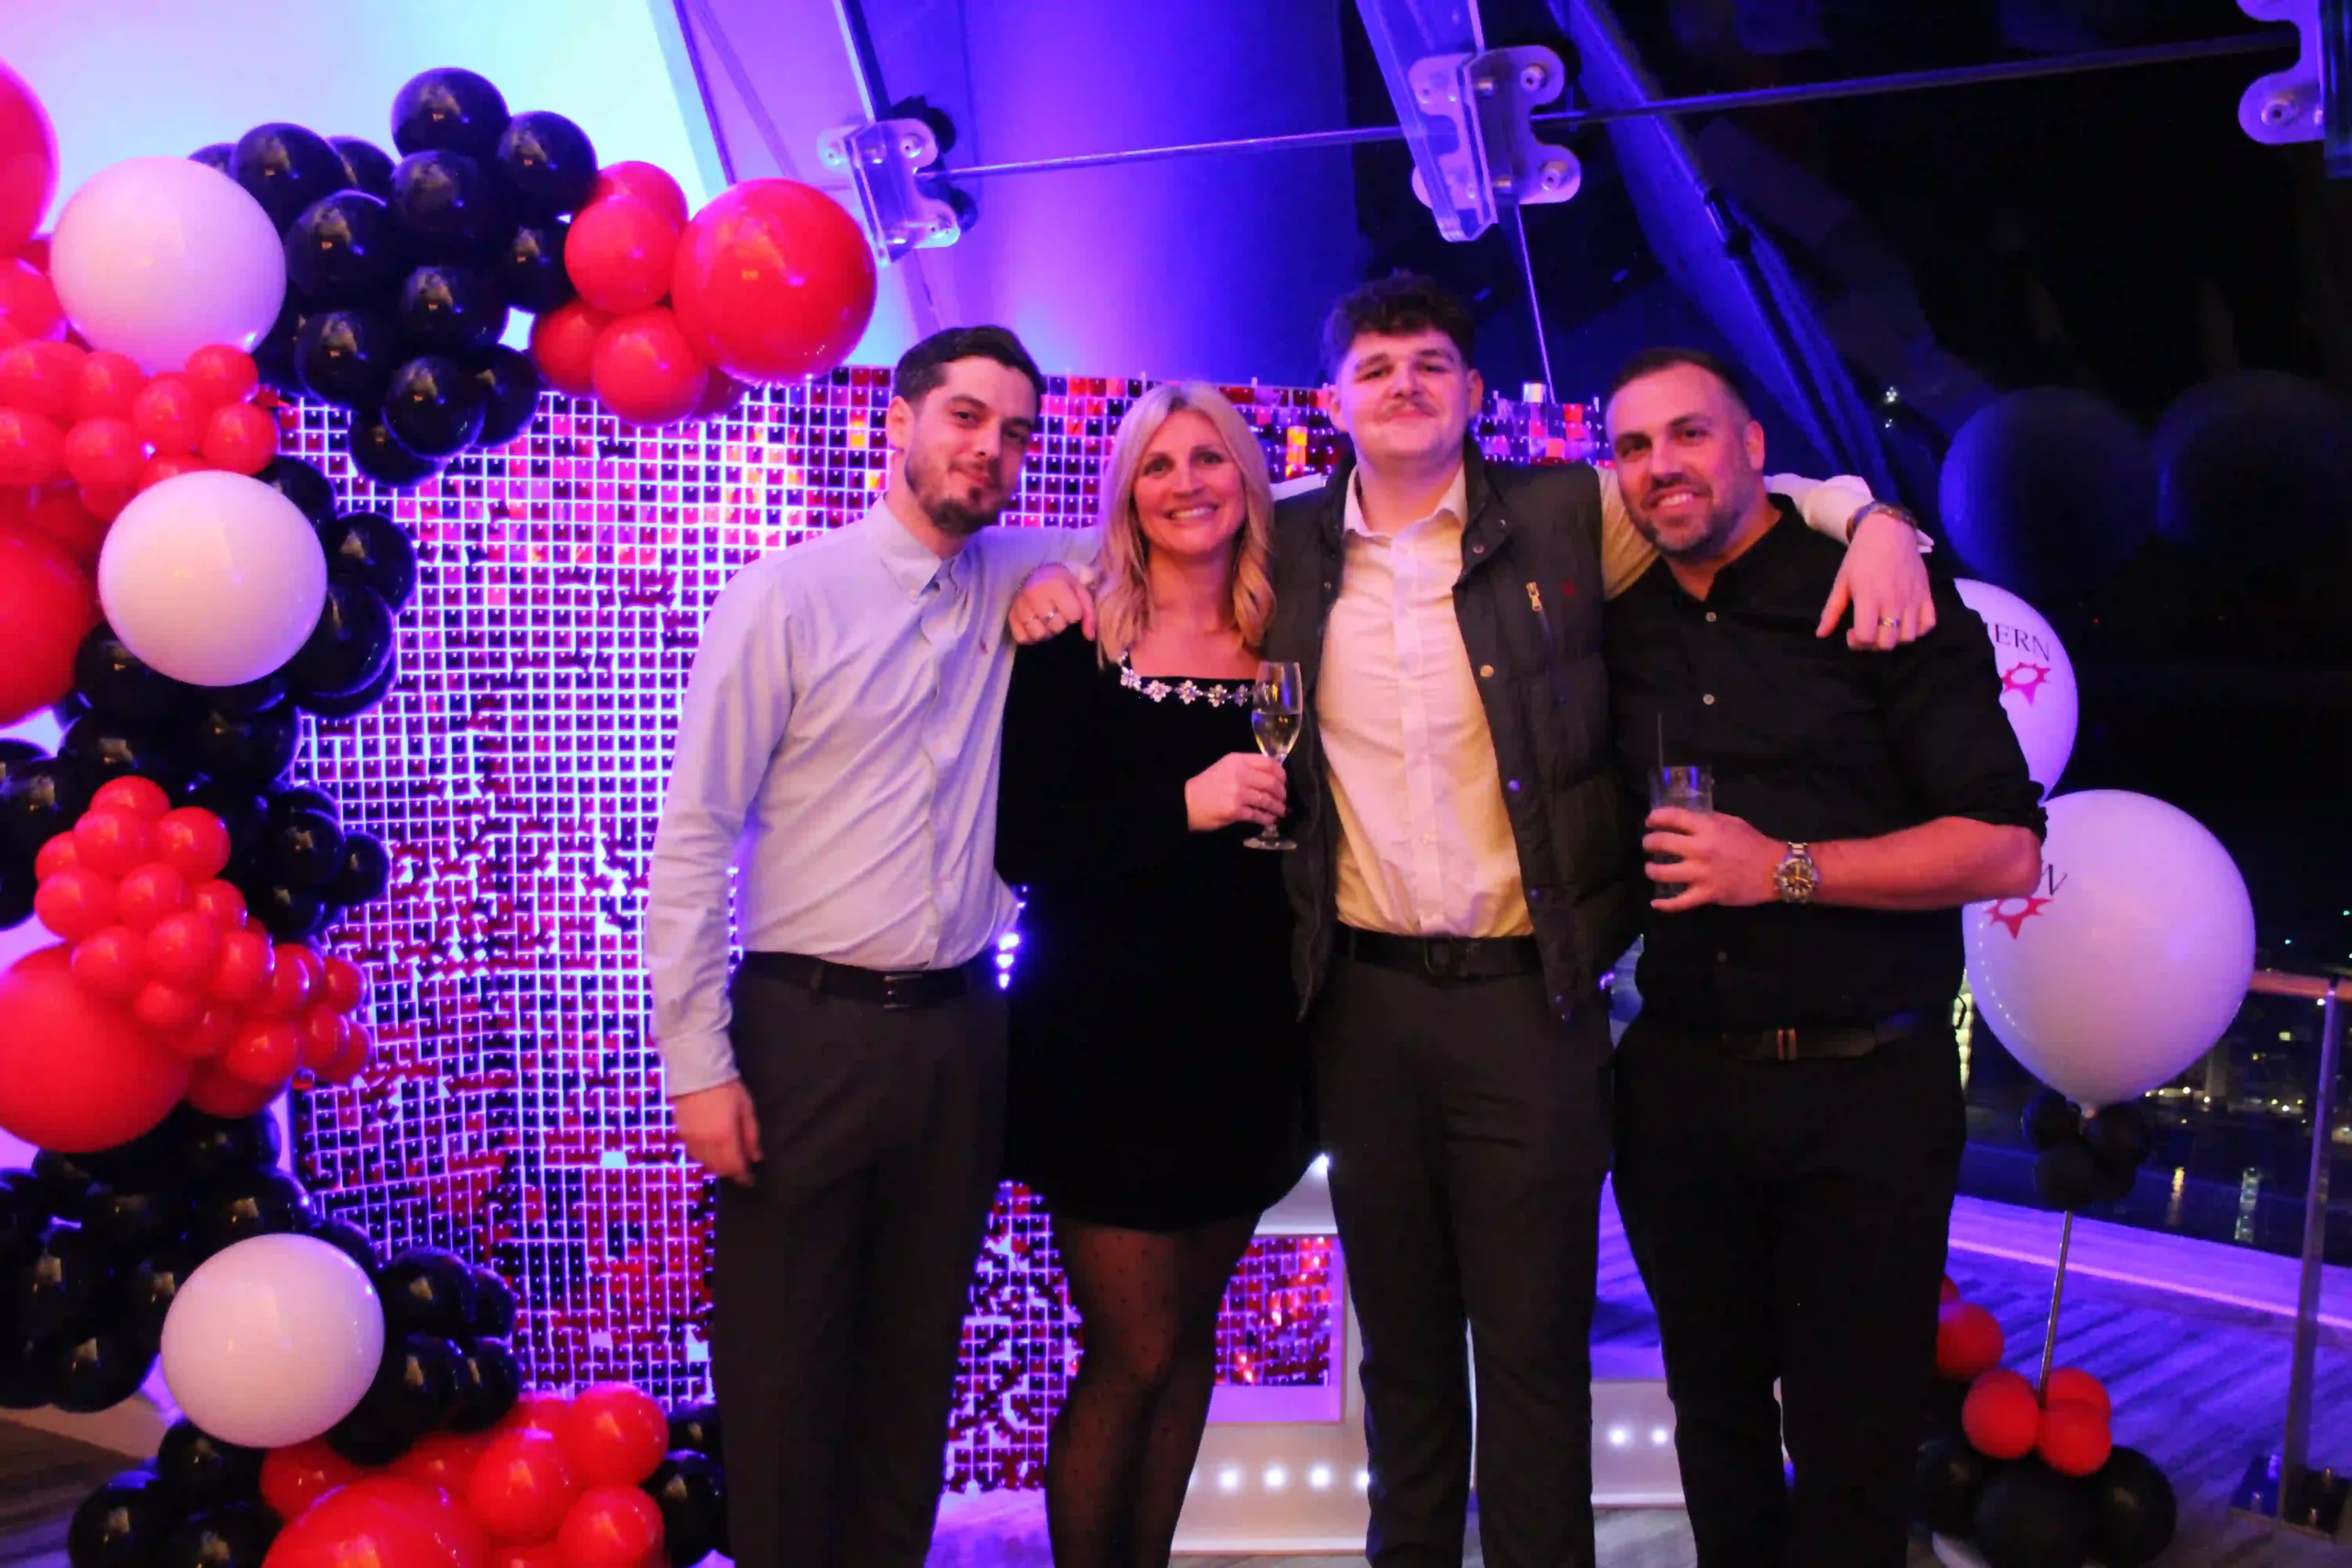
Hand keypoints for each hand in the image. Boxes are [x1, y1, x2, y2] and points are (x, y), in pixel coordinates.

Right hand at [673, 1080, 762, 1185]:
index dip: (743, 1177)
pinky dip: (704, 1157)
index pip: (735, 1167)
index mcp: (725, 1138)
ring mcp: (691, 1139)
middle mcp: (706, 1143)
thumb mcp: (746, 1110)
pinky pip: (693, 1154)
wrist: (697, 1071)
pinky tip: (711, 1151)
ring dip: (717, 1166)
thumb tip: (756, 1158)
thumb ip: (751, 1136)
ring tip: (727, 1160)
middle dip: (731, 1172)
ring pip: (705, 1163)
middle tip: (740, 1169)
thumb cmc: (727, 1088)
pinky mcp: (681, 1133)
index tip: (750, 1180)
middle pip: (719, 1169)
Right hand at [1010, 565, 1095, 643]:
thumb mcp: (1080, 591)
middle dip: (1061, 623)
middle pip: (1055, 627)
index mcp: (1055, 586)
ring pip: (1038, 634)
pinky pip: (1022, 638)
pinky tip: (1036, 627)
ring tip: (1047, 622)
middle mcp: (1035, 595)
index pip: (1073, 615)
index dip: (1074, 614)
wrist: (1038, 575)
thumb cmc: (1062, 584)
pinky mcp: (1011, 615)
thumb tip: (1089, 636)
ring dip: (1046, 632)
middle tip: (1058, 614)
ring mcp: (1020, 606)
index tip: (1070, 607)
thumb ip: (1089, 613)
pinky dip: (1030, 637)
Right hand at [1186, 753, 1287, 831]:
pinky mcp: (1235, 810)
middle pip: (1271, 782)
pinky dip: (1267, 819)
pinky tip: (1270, 820)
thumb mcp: (1225, 767)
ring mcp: (1238, 793)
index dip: (1281, 774)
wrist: (1186, 803)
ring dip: (1277, 807)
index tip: (1283, 782)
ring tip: (1280, 811)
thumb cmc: (1207, 785)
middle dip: (1282, 793)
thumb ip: (1246, 767)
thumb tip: (1271, 775)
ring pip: (1267, 799)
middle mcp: (1239, 774)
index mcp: (1238, 760)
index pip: (1269, 763)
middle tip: (1283, 799)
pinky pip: (1258, 815)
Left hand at [1643, 807, 1780, 911]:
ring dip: (1651, 870)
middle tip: (1648, 845)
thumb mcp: (1732, 822)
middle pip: (1662, 843)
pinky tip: (1655, 902)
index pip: (1672, 817)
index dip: (1655, 817)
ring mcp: (1702, 873)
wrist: (1775, 869)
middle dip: (1649, 843)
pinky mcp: (1707, 894)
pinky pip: (1680, 902)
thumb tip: (1686, 820)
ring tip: (1650, 868)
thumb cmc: (1754, 843)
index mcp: (1708, 828)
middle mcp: (1701, 849)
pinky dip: (1664, 904)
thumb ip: (1708, 820)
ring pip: (1663, 873)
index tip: (1650, 821)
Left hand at [1819, 510, 1935, 650]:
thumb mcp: (1842, 581)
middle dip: (1874, 645)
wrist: (1888, 531)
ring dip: (1895, 639)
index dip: (1856, 643)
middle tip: (1867, 632)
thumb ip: (1832, 610)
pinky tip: (1905, 623)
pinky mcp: (1927, 594)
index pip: (1867, 637)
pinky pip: (1929, 624)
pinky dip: (1918, 630)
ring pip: (1909, 637)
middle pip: (1888, 643)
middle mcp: (1893, 602)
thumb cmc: (1861, 556)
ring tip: (1885, 628)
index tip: (1851, 632)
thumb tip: (1821, 635)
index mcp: (1869, 597)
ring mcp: (1913, 599)